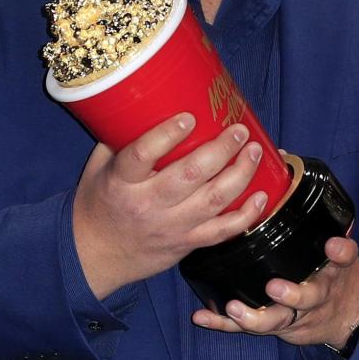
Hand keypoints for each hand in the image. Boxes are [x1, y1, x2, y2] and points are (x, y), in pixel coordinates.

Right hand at [73, 113, 268, 299]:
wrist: (96, 256)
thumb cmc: (98, 205)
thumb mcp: (97, 169)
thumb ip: (119, 140)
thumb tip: (144, 103)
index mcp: (120, 182)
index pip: (142, 155)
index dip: (167, 134)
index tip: (189, 116)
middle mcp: (147, 205)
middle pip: (189, 175)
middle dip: (220, 150)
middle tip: (238, 131)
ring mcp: (170, 226)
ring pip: (213, 201)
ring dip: (240, 175)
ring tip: (254, 152)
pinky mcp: (186, 243)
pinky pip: (222, 231)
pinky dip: (246, 215)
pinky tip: (262, 195)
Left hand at [191, 235, 358, 347]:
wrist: (343, 318)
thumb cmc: (333, 277)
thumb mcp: (342, 256)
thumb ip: (331, 231)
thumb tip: (320, 191)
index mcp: (333, 272)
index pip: (343, 260)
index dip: (340, 253)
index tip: (332, 245)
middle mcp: (315, 295)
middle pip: (307, 298)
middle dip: (292, 294)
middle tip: (275, 288)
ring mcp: (293, 315)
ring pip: (275, 320)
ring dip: (253, 317)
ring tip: (234, 309)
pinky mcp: (272, 326)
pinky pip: (246, 327)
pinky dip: (222, 323)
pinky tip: (202, 316)